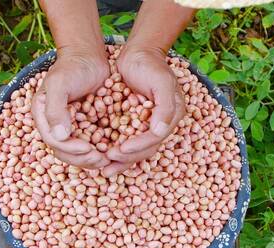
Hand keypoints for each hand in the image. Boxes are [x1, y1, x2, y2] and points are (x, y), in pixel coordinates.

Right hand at [31, 46, 110, 168]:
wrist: (89, 56)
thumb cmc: (72, 66)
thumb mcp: (60, 84)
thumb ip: (56, 110)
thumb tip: (60, 137)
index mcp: (43, 116)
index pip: (54, 141)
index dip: (71, 149)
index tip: (89, 149)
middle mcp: (55, 125)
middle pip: (65, 151)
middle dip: (83, 158)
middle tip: (102, 160)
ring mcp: (71, 126)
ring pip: (78, 151)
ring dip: (92, 158)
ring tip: (108, 159)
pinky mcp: (86, 125)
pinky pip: (91, 142)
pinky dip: (100, 149)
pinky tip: (113, 151)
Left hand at [103, 46, 185, 176]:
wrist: (138, 52)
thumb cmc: (150, 64)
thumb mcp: (161, 81)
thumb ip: (164, 107)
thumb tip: (160, 132)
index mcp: (172, 116)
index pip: (155, 138)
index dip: (138, 146)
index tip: (120, 150)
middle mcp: (162, 123)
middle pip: (146, 148)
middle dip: (127, 157)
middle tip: (109, 161)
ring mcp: (148, 124)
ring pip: (135, 148)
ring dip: (121, 159)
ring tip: (105, 168)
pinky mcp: (134, 122)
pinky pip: (125, 139)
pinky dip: (115, 148)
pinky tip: (101, 155)